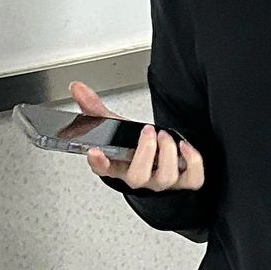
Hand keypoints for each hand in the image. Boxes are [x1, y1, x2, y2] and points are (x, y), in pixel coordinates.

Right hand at [68, 79, 206, 194]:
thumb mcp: (116, 127)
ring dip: (167, 154)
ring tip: (165, 136)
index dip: (99, 164)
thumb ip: (95, 108)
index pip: (103, 170)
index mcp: (119, 167)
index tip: (95, 152)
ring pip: (164, 178)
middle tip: (148, 132)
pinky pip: (192, 179)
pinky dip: (192, 163)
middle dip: (144, 153)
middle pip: (137, 177)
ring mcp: (162, 181)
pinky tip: (185, 146)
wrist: (160, 159)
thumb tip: (78, 88)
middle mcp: (140, 178)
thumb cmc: (137, 147)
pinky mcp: (185, 181)